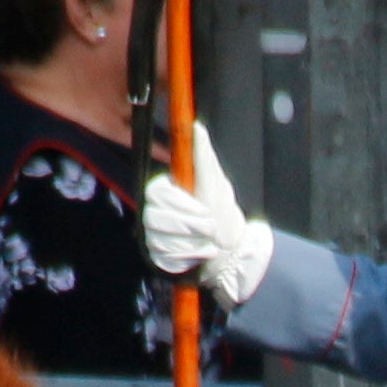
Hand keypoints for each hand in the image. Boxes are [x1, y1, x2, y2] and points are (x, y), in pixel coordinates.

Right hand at [143, 121, 275, 297]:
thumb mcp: (217, 184)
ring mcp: (154, 234)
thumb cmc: (223, 214)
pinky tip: (201, 254)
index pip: (156, 193)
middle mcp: (155, 211)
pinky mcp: (157, 256)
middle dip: (190, 226)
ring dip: (192, 243)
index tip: (205, 212)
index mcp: (166, 191)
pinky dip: (188, 258)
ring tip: (210, 243)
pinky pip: (163, 257)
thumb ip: (204, 158)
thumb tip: (197, 127)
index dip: (181, 204)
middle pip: (155, 217)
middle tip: (211, 228)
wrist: (232, 250)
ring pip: (159, 238)